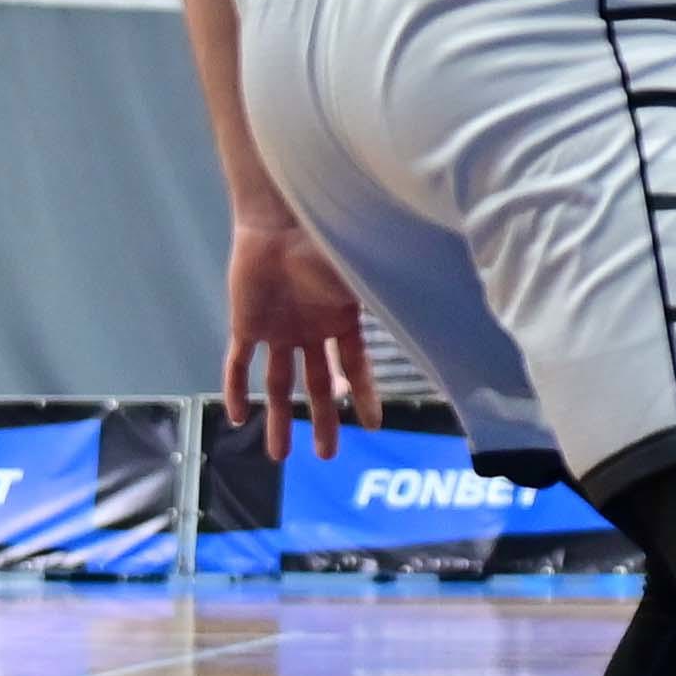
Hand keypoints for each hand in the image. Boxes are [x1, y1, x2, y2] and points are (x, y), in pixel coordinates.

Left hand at [221, 219, 372, 462]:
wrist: (278, 220)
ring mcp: (277, 331)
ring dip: (279, 419)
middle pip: (318, 386)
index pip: (356, 369)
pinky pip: (239, 364)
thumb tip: (439, 302)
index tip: (372, 426)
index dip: (364, 397)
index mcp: (342, 321)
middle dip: (321, 421)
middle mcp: (311, 332)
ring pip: (277, 384)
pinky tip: (239, 417)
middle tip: (326, 455)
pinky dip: (237, 390)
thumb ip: (389, 294)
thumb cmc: (326, 241)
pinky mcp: (245, 325)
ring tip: (279, 455)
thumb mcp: (364, 274)